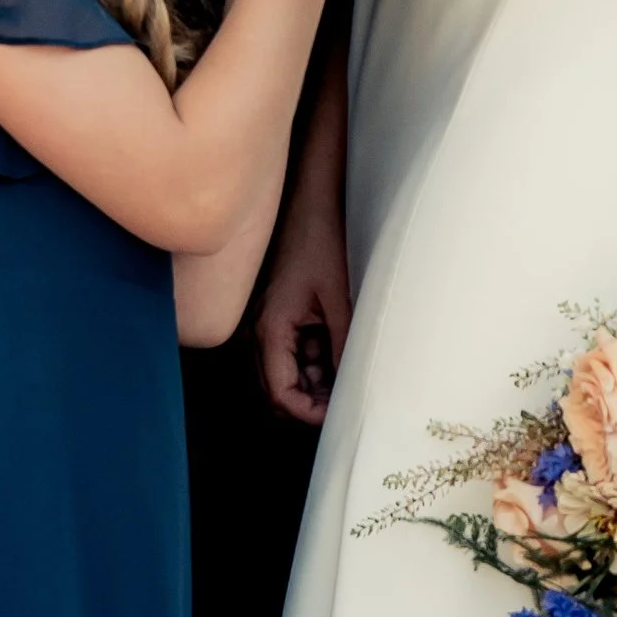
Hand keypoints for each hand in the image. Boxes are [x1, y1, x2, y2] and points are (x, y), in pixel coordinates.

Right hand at [256, 184, 351, 424]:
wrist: (312, 199)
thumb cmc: (322, 240)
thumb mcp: (340, 298)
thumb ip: (344, 346)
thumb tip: (353, 388)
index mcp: (271, 328)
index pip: (280, 393)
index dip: (308, 413)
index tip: (340, 417)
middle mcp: (262, 331)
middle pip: (280, 389)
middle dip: (313, 401)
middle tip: (350, 402)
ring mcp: (271, 323)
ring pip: (289, 373)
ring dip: (318, 381)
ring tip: (353, 374)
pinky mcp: (283, 315)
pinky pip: (296, 352)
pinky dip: (318, 360)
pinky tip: (344, 352)